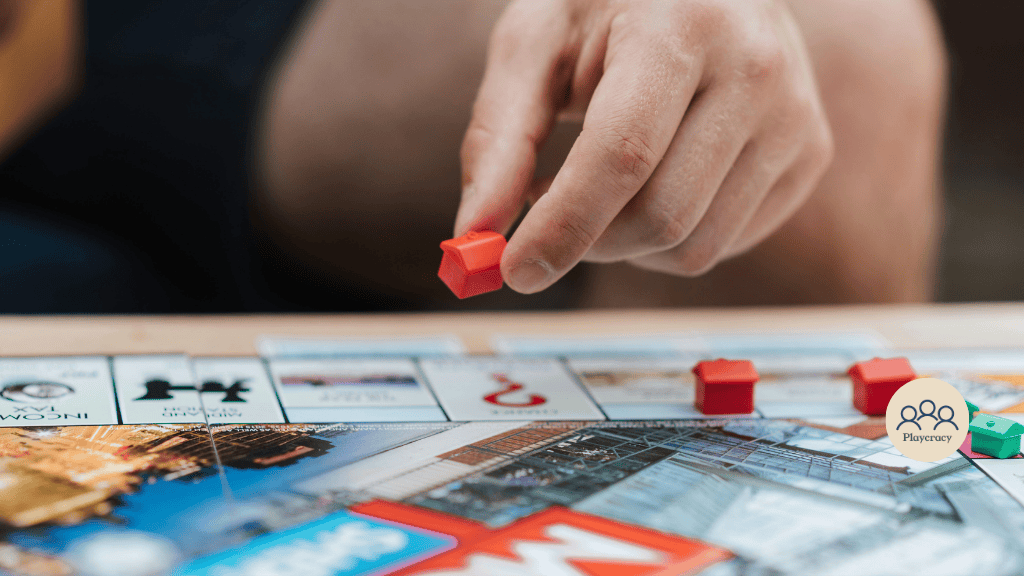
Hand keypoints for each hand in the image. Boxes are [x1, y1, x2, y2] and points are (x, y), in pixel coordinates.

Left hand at [455, 0, 833, 292]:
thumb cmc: (604, 6)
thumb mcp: (534, 45)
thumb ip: (499, 138)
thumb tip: (474, 234)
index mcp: (684, 25)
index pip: (623, 155)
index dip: (563, 227)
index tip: (512, 270)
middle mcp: (758, 69)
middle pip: (662, 215)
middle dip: (587, 243)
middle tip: (548, 220)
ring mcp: (796, 116)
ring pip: (696, 246)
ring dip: (626, 247)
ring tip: (600, 191)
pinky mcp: (810, 154)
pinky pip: (727, 242)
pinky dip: (672, 239)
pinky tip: (654, 184)